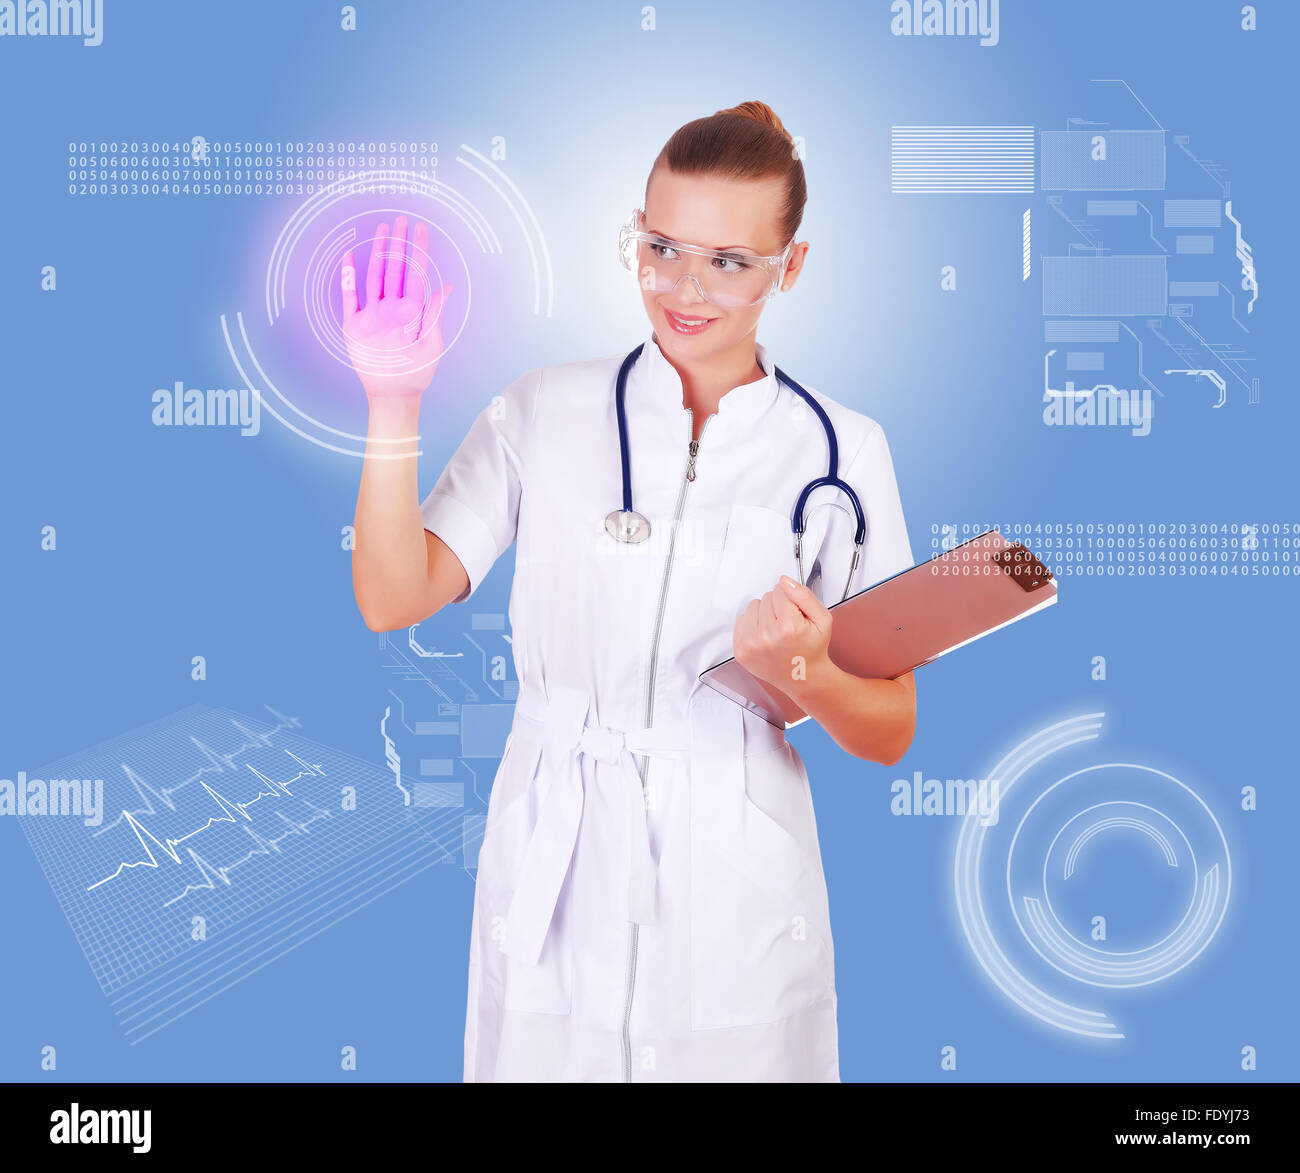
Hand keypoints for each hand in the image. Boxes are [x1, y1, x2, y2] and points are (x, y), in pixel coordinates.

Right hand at [342, 215, 450, 399]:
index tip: (421, 229)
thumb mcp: (432, 344)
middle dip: (398, 244)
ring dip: (376, 252)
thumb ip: (436, 314)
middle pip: (395, 268)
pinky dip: (347, 277)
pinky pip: (349, 296)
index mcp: (413, 311)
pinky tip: (348, 257)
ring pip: (374, 276)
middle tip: (401, 219)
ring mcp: (373, 314)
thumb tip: (447, 286)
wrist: (394, 394)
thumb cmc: (418, 372)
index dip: (419, 251)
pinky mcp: (355, 324)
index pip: (417, 274)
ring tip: (381, 230)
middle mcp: (393, 307)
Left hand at [733, 575, 832, 691]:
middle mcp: (766, 637)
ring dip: (764, 615)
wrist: (802, 677)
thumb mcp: (822, 619)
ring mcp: (750, 645)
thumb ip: (804, 595)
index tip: (796, 615)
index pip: (780, 590)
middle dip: (778, 607)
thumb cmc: (812, 649)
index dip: (791, 600)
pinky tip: (765, 637)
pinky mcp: (740, 650)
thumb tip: (784, 582)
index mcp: (788, 628)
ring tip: (776, 631)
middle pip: (766, 597)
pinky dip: (753, 625)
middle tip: (788, 626)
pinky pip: (741, 620)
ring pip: (753, 606)